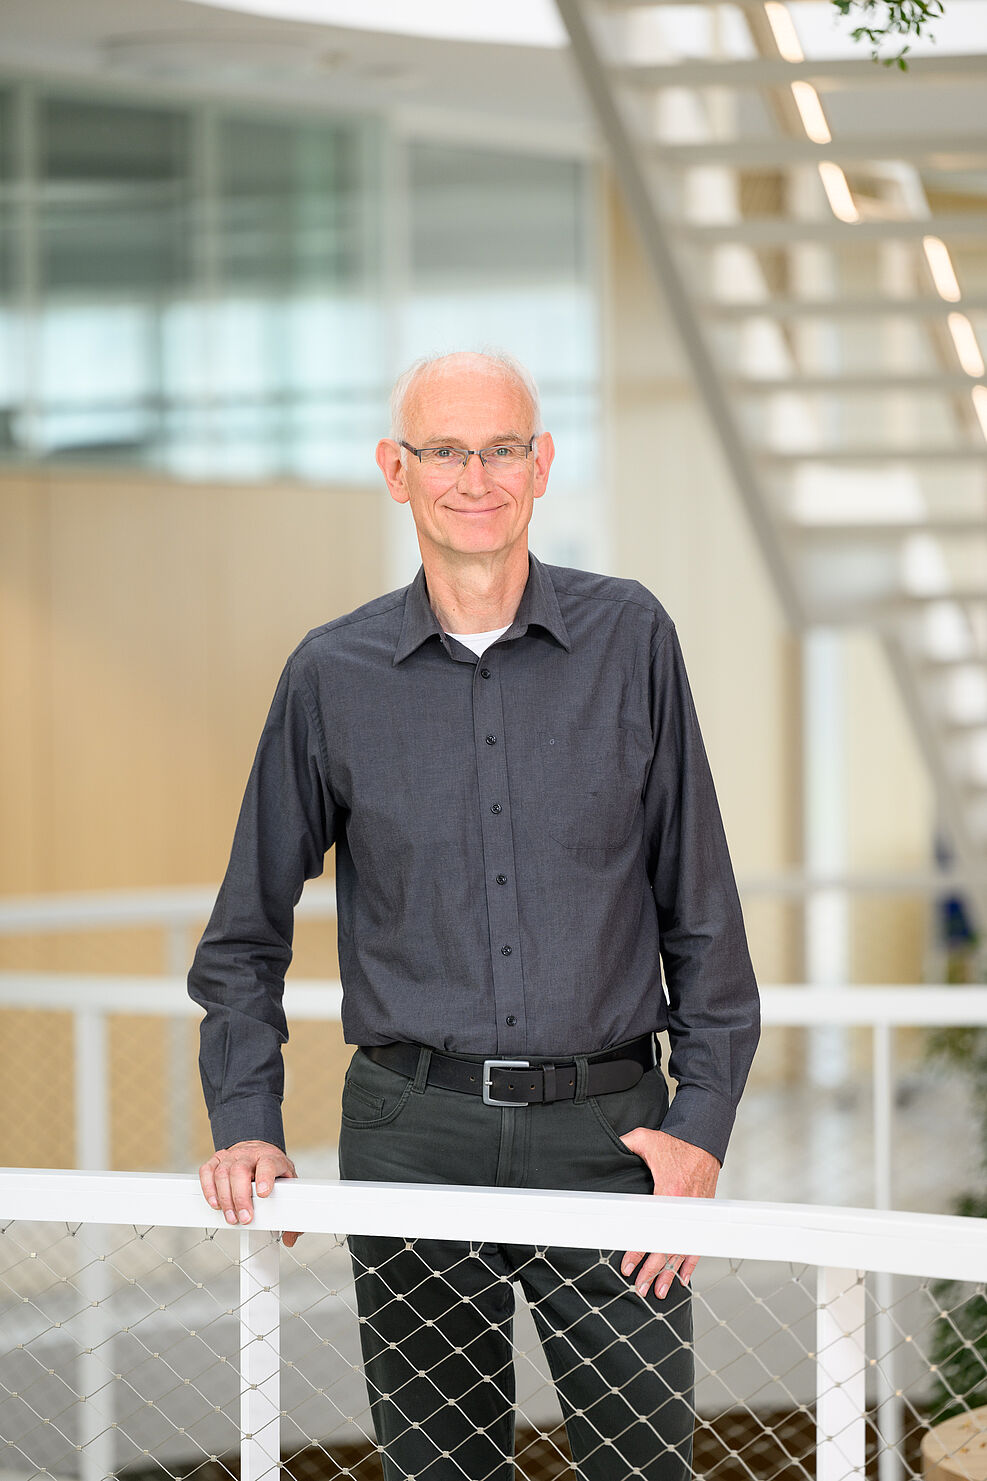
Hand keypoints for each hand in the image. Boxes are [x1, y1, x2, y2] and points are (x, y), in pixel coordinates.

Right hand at [199, 1140, 300, 1247]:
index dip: (265, 1178)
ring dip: (224, 1198)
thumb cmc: (272, 1168)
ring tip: (231, 1217)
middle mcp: (250, 1155)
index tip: (263, 1194)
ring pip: (223, 1172)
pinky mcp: (217, 1160)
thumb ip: (291, 1209)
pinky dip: (209, 1189)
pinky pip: (207, 1171)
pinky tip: (216, 1203)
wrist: (259, 1149)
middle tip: (245, 1218)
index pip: (268, 1163)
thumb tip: (290, 1238)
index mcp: (271, 1158)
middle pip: (240, 1171)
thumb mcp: (288, 1182)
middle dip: (240, 1197)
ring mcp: (232, 1156)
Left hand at [618, 1128, 718, 1299]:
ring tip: (659, 1291)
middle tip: (640, 1288)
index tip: (627, 1266)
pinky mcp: (700, 1214)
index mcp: (668, 1192)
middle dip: (653, 1270)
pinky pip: (696, 1243)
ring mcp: (694, 1214)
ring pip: (682, 1250)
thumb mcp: (645, 1139)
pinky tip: (683, 1277)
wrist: (703, 1140)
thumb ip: (625, 1144)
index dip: (637, 1250)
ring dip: (671, 1273)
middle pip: (667, 1248)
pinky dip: (690, 1261)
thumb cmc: (674, 1142)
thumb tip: (605, 1148)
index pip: (650, 1230)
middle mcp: (682, 1208)